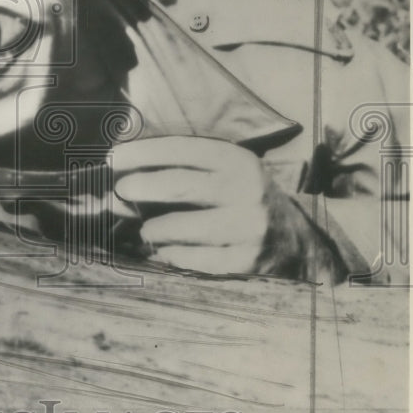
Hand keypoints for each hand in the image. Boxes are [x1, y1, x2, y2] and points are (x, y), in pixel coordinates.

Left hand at [112, 136, 267, 274]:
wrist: (299, 244)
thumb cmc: (244, 201)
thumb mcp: (229, 173)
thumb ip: (188, 168)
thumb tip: (127, 169)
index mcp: (238, 161)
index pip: (183, 150)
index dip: (143, 152)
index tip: (114, 157)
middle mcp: (246, 190)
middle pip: (179, 185)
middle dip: (141, 186)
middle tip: (120, 189)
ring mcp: (247, 227)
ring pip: (180, 227)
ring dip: (153, 228)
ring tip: (147, 229)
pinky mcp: (244, 261)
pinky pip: (191, 259)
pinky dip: (172, 254)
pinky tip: (168, 251)